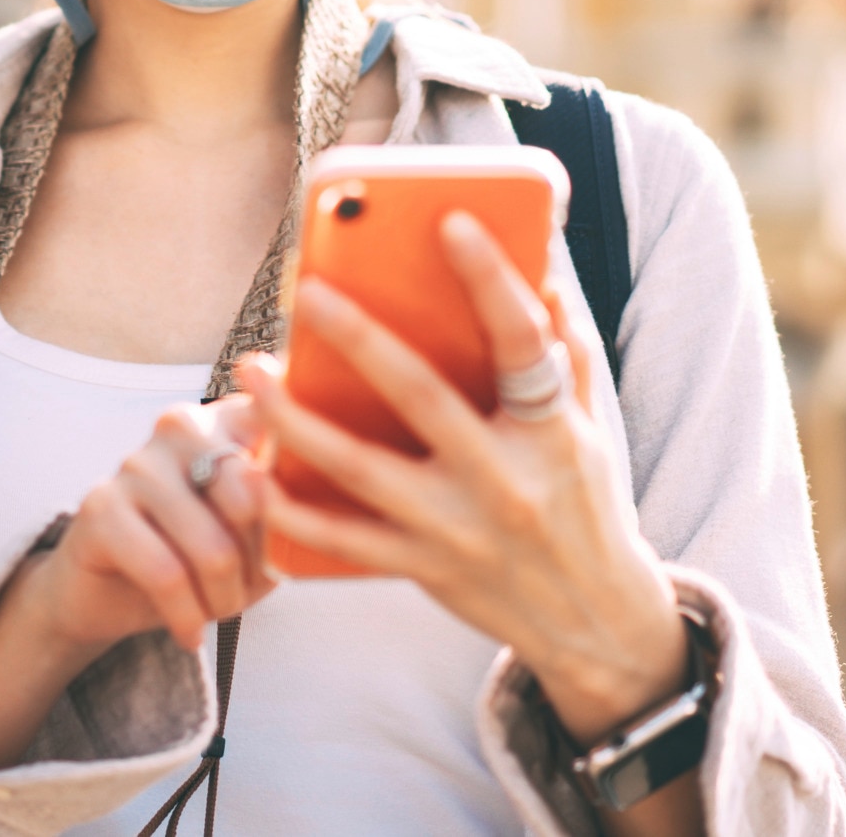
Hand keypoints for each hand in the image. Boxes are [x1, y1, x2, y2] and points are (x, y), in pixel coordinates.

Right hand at [18, 395, 275, 654]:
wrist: (107, 594)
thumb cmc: (194, 561)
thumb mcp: (255, 543)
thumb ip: (284, 521)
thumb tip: (299, 523)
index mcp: (227, 419)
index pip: (282, 435)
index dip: (297, 500)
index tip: (293, 536)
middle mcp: (181, 426)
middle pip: (251, 500)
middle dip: (258, 566)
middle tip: (245, 594)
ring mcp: (137, 462)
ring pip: (212, 546)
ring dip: (223, 599)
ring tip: (217, 615)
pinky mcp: (101, 506)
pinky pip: (165, 572)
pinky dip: (187, 616)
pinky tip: (190, 634)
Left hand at [241, 213, 688, 742]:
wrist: (593, 623)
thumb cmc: (586, 505)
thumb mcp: (590, 428)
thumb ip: (564, 351)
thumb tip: (544, 266)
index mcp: (553, 433)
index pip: (523, 343)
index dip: (491, 280)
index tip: (452, 223)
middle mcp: (504, 480)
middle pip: (423, 398)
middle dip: (361, 340)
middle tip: (308, 291)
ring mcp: (457, 530)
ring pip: (362, 470)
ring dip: (297, 420)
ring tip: (252, 373)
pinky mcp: (423, 568)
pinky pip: (343, 540)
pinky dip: (292, 510)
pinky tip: (252, 473)